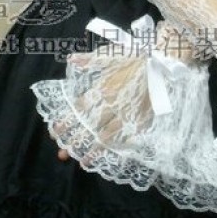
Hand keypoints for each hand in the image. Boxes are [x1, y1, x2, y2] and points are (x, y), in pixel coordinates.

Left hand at [50, 49, 153, 164]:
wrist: (161, 60)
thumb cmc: (134, 56)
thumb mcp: (109, 55)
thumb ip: (89, 60)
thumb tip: (71, 59)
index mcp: (102, 88)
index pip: (79, 108)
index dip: (66, 121)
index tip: (55, 133)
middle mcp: (112, 103)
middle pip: (90, 125)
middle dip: (76, 140)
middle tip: (62, 155)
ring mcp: (127, 112)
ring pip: (108, 134)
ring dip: (95, 149)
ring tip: (84, 162)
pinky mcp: (142, 117)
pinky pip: (129, 135)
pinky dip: (120, 146)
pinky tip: (113, 156)